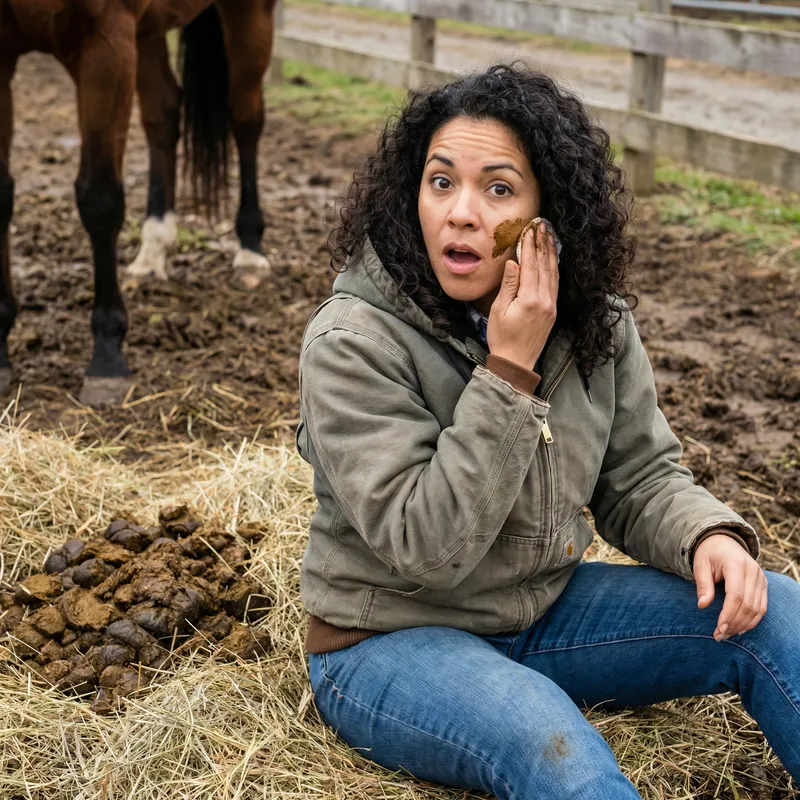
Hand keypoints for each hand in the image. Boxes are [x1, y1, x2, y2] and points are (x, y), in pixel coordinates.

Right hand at [487, 220, 558, 370]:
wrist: (516, 363)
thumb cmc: (502, 337)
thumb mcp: (499, 309)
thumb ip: (509, 284)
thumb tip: (513, 261)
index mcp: (530, 299)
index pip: (531, 265)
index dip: (531, 245)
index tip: (530, 229)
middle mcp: (545, 301)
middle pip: (546, 266)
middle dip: (544, 244)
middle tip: (542, 226)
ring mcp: (551, 306)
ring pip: (554, 274)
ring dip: (551, 253)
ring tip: (550, 237)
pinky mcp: (552, 311)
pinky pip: (555, 284)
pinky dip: (554, 269)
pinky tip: (553, 260)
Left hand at [694, 534, 766, 641]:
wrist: (722, 542)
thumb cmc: (708, 554)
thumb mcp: (700, 566)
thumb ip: (703, 585)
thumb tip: (702, 605)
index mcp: (736, 564)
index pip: (736, 595)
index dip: (728, 614)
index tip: (719, 629)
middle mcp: (753, 571)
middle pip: (748, 605)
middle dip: (734, 623)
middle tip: (719, 636)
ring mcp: (761, 578)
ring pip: (757, 609)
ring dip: (743, 625)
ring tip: (727, 634)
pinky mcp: (763, 584)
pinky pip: (762, 607)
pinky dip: (752, 620)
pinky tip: (739, 628)